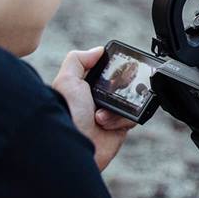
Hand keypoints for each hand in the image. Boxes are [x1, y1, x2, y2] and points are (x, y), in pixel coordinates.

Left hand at [52, 47, 136, 170]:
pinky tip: (106, 124)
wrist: (72, 146)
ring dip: (118, 107)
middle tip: (112, 92)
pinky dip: (123, 119)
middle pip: (120, 86)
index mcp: (85, 89)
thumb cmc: (66, 114)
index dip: (112, 70)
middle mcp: (97, 102)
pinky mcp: (118, 129)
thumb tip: (98, 50)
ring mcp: (108, 115)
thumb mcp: (67, 80)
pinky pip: (132, 118)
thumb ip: (78, 60)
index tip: (118, 68)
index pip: (105, 74)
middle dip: (119, 88)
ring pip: (129, 101)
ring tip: (100, 115)